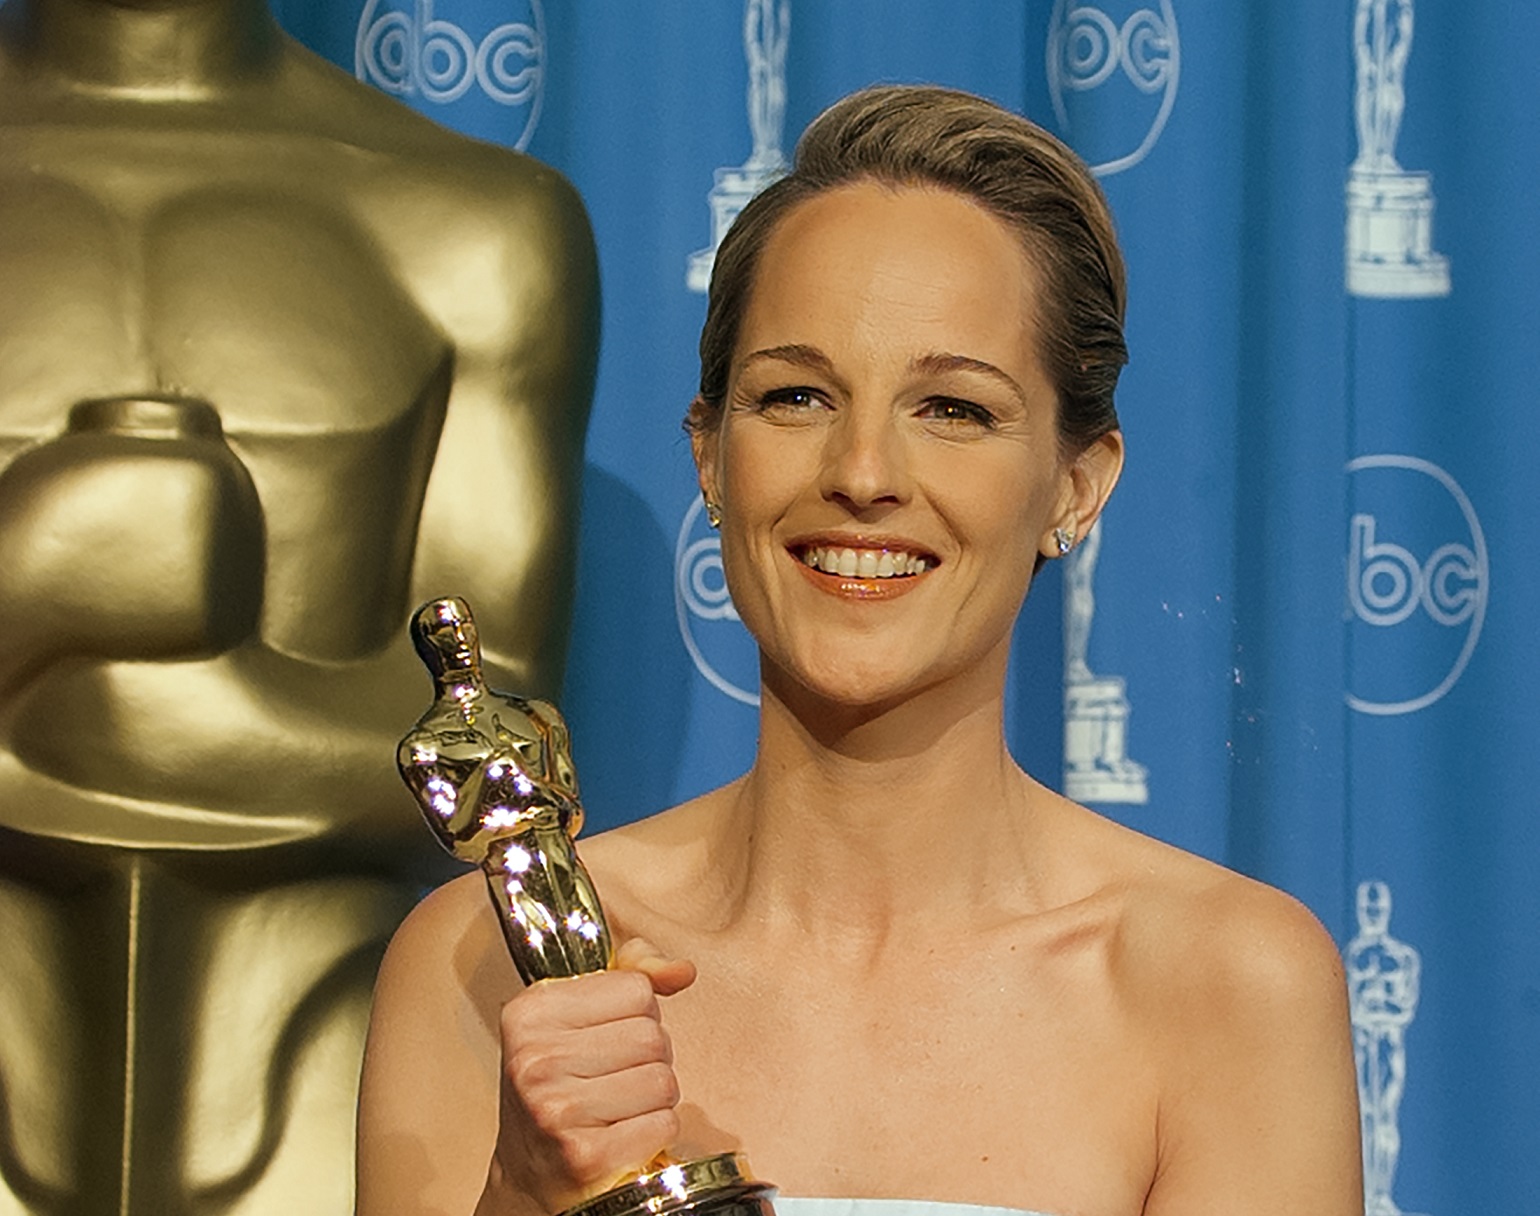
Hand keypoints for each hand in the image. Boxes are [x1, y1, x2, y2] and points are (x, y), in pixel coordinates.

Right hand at [488, 939, 696, 1213]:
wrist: (531, 1172)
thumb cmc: (562, 1084)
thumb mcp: (579, 1013)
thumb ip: (632, 974)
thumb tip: (682, 971)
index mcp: (531, 1012)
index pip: (636, 988)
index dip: (635, 1013)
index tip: (604, 1034)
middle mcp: (535, 1059)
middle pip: (652, 1035)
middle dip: (649, 1057)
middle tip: (614, 1076)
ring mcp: (555, 1109)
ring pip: (663, 1080)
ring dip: (654, 1098)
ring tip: (618, 1106)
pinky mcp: (584, 1155)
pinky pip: (663, 1124)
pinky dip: (655, 1131)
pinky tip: (622, 1135)